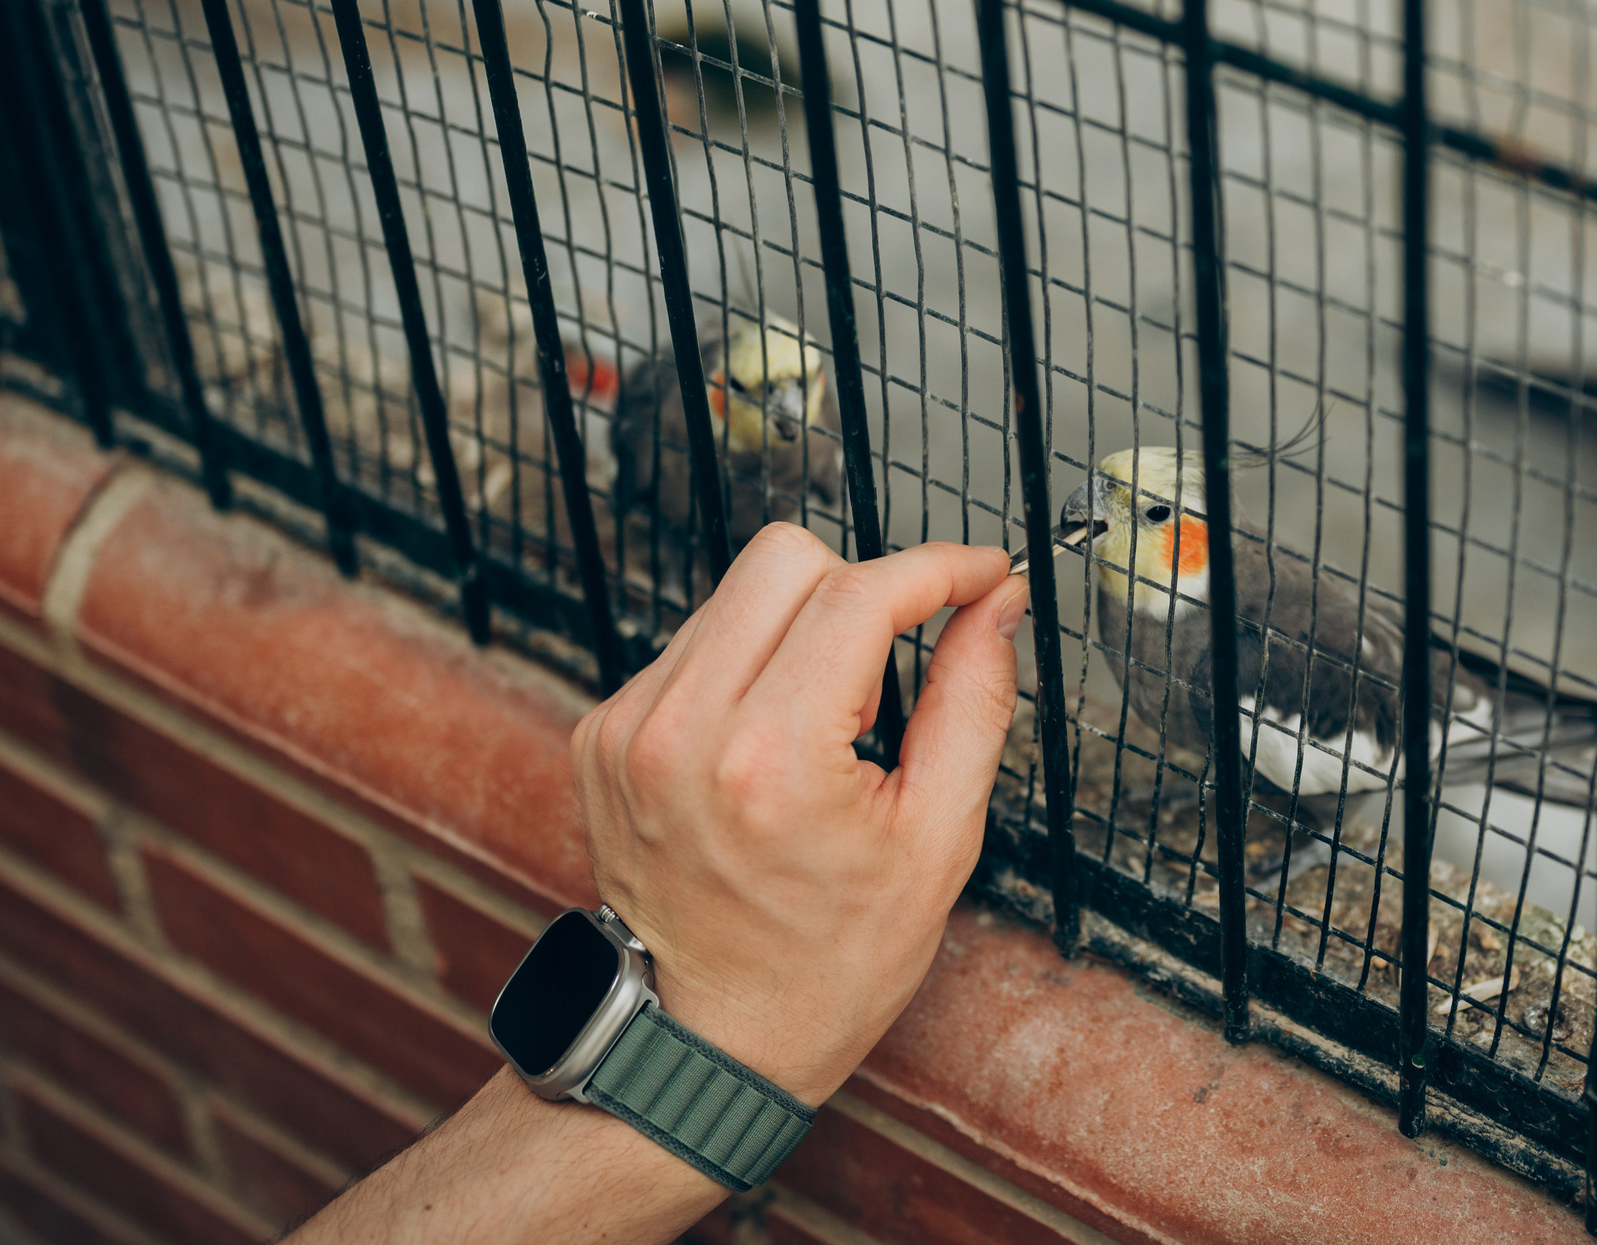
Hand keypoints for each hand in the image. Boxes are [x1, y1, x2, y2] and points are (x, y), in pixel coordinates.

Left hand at [570, 523, 1027, 1105]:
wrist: (711, 1037)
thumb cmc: (826, 962)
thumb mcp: (937, 840)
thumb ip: (973, 702)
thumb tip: (993, 607)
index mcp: (771, 760)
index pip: (861, 592)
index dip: (938, 567)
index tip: (979, 574)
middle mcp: (683, 730)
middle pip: (788, 558)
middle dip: (863, 589)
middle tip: (889, 676)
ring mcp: (629, 728)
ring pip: (737, 592)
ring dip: (801, 628)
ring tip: (826, 728)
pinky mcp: (602, 733)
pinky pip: (692, 642)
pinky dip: (747, 666)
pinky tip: (769, 744)